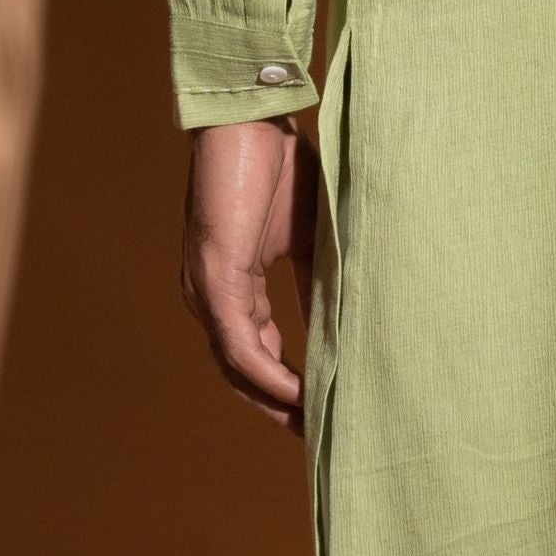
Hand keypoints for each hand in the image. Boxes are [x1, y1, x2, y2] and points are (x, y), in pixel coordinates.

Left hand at [181, 116, 313, 432]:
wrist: (250, 119)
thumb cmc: (276, 166)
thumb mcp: (307, 238)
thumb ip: (319, 283)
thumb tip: (349, 325)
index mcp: (229, 286)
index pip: (253, 353)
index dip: (285, 387)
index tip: (319, 412)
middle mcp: (209, 296)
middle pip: (239, 373)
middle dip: (278, 408)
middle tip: (317, 437)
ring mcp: (206, 290)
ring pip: (235, 368)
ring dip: (274, 402)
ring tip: (314, 426)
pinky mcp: (215, 277)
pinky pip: (239, 345)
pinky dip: (269, 374)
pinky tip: (301, 394)